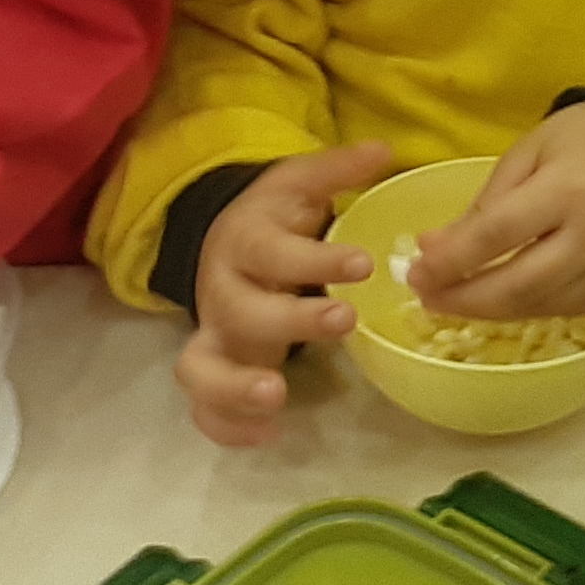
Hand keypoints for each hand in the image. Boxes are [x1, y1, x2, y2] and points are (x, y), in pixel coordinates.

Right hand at [178, 141, 394, 445]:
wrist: (223, 242)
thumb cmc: (273, 219)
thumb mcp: (299, 186)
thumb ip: (336, 171)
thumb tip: (383, 150)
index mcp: (245, 243)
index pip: (273, 252)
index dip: (315, 260)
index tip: (364, 264)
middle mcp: (223, 292)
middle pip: (240, 312)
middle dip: (290, 322)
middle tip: (343, 321)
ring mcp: (213, 336)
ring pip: (202, 367)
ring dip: (235, 385)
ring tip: (278, 395)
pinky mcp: (214, 370)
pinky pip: (203, 407)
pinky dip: (226, 425)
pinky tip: (268, 434)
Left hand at [407, 102, 584, 323]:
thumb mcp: (530, 151)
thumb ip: (484, 203)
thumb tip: (433, 249)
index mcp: (568, 190)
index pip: (495, 237)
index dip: (449, 261)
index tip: (415, 272)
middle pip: (518, 287)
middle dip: (464, 299)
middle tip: (428, 298)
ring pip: (541, 307)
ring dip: (493, 309)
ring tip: (459, 298)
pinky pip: (569, 310)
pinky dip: (531, 307)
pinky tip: (507, 296)